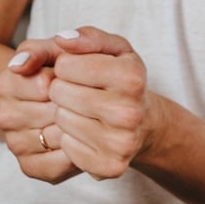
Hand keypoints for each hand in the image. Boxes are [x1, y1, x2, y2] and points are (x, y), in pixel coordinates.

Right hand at [0, 37, 76, 183]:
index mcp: (4, 83)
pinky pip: (59, 163)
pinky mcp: (30, 167)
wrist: (68, 101)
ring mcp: (14, 144)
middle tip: (85, 99)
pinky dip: (76, 152)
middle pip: (53, 112)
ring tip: (85, 118)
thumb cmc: (64, 72)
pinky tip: (80, 139)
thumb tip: (19, 64)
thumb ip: (41, 49)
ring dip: (79, 128)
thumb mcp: (56, 50)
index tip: (76, 78)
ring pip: (58, 138)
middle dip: (76, 104)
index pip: (45, 84)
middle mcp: (3, 116)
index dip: (71, 81)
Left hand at [46, 27, 159, 180]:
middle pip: (59, 92)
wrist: (145, 124)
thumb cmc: (121, 80)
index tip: (80, 71)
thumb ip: (86, 36)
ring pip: (61, 120)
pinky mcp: (110, 166)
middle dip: (62, 88)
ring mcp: (121, 143)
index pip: (65, 64)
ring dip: (64, 113)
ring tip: (84, 111)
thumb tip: (61, 39)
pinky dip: (70, 138)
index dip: (66, 65)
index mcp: (131, 77)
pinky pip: (67, 147)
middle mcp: (130, 112)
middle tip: (79, 92)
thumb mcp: (112, 49)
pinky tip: (86, 132)